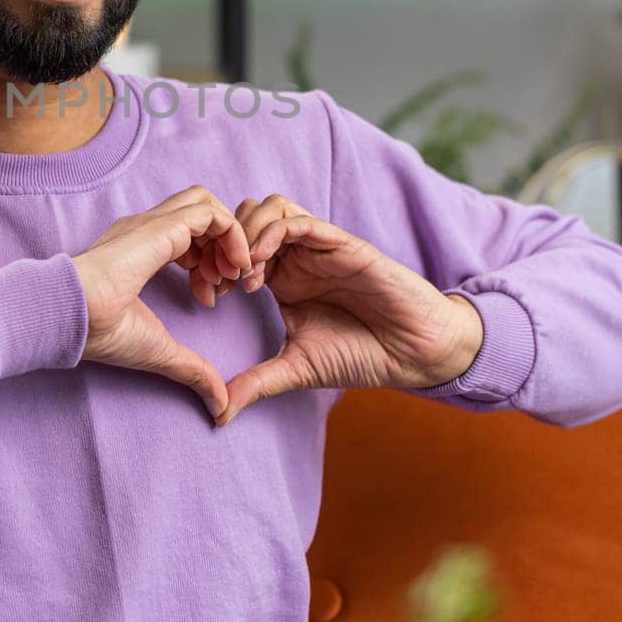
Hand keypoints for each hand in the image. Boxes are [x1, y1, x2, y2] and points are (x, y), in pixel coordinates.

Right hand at [73, 185, 254, 418]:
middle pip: (199, 211)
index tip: (211, 299)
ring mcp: (152, 223)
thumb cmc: (98, 332)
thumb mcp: (158, 350)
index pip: (186, 234)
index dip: (209, 263)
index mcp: (139, 250)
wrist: (70, 316)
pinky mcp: (160, 226)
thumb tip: (219, 406)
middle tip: (227, 283)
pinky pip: (210, 212)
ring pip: (207, 203)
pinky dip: (232, 235)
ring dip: (230, 238)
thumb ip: (191, 369)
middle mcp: (146, 230)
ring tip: (230, 277)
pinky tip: (231, 269)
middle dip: (224, 244)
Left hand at [211, 194, 484, 426]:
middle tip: (220, 281)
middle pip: (246, 217)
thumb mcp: (297, 369)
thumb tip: (217, 413)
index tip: (208, 297)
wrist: (413, 354)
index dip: (214, 265)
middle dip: (224, 243)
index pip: (235, 248)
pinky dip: (272, 233)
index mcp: (281, 277)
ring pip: (270, 208)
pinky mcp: (341, 244)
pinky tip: (260, 265)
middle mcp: (296, 256)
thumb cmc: (360, 355)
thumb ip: (257, 383)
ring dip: (246, 233)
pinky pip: (300, 221)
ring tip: (241, 274)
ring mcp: (318, 247)